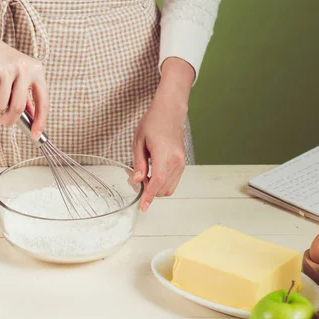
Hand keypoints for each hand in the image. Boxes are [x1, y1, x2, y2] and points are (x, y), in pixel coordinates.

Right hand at [0, 6, 48, 139]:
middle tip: (3, 122)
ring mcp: (11, 69)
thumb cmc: (0, 61)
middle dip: (10, 119)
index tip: (35, 135)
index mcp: (37, 70)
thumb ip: (25, 95)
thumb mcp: (18, 76)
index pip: (44, 101)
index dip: (40, 121)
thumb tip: (31, 119)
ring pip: (2, 104)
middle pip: (19, 107)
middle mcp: (27, 69)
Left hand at [132, 57, 194, 211]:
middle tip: (136, 180)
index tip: (143, 206)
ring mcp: (181, 162)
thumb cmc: (153, 122)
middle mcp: (176, 160)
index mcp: (163, 153)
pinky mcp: (182, 163)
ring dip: (156, 188)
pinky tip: (152, 174)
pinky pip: (173, 181)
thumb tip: (137, 180)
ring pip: (169, 187)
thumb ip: (138, 163)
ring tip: (143, 175)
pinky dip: (162, 183)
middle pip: (163, 188)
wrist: (170, 111)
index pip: (157, 181)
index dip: (149, 196)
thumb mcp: (138, 141)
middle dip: (149, 191)